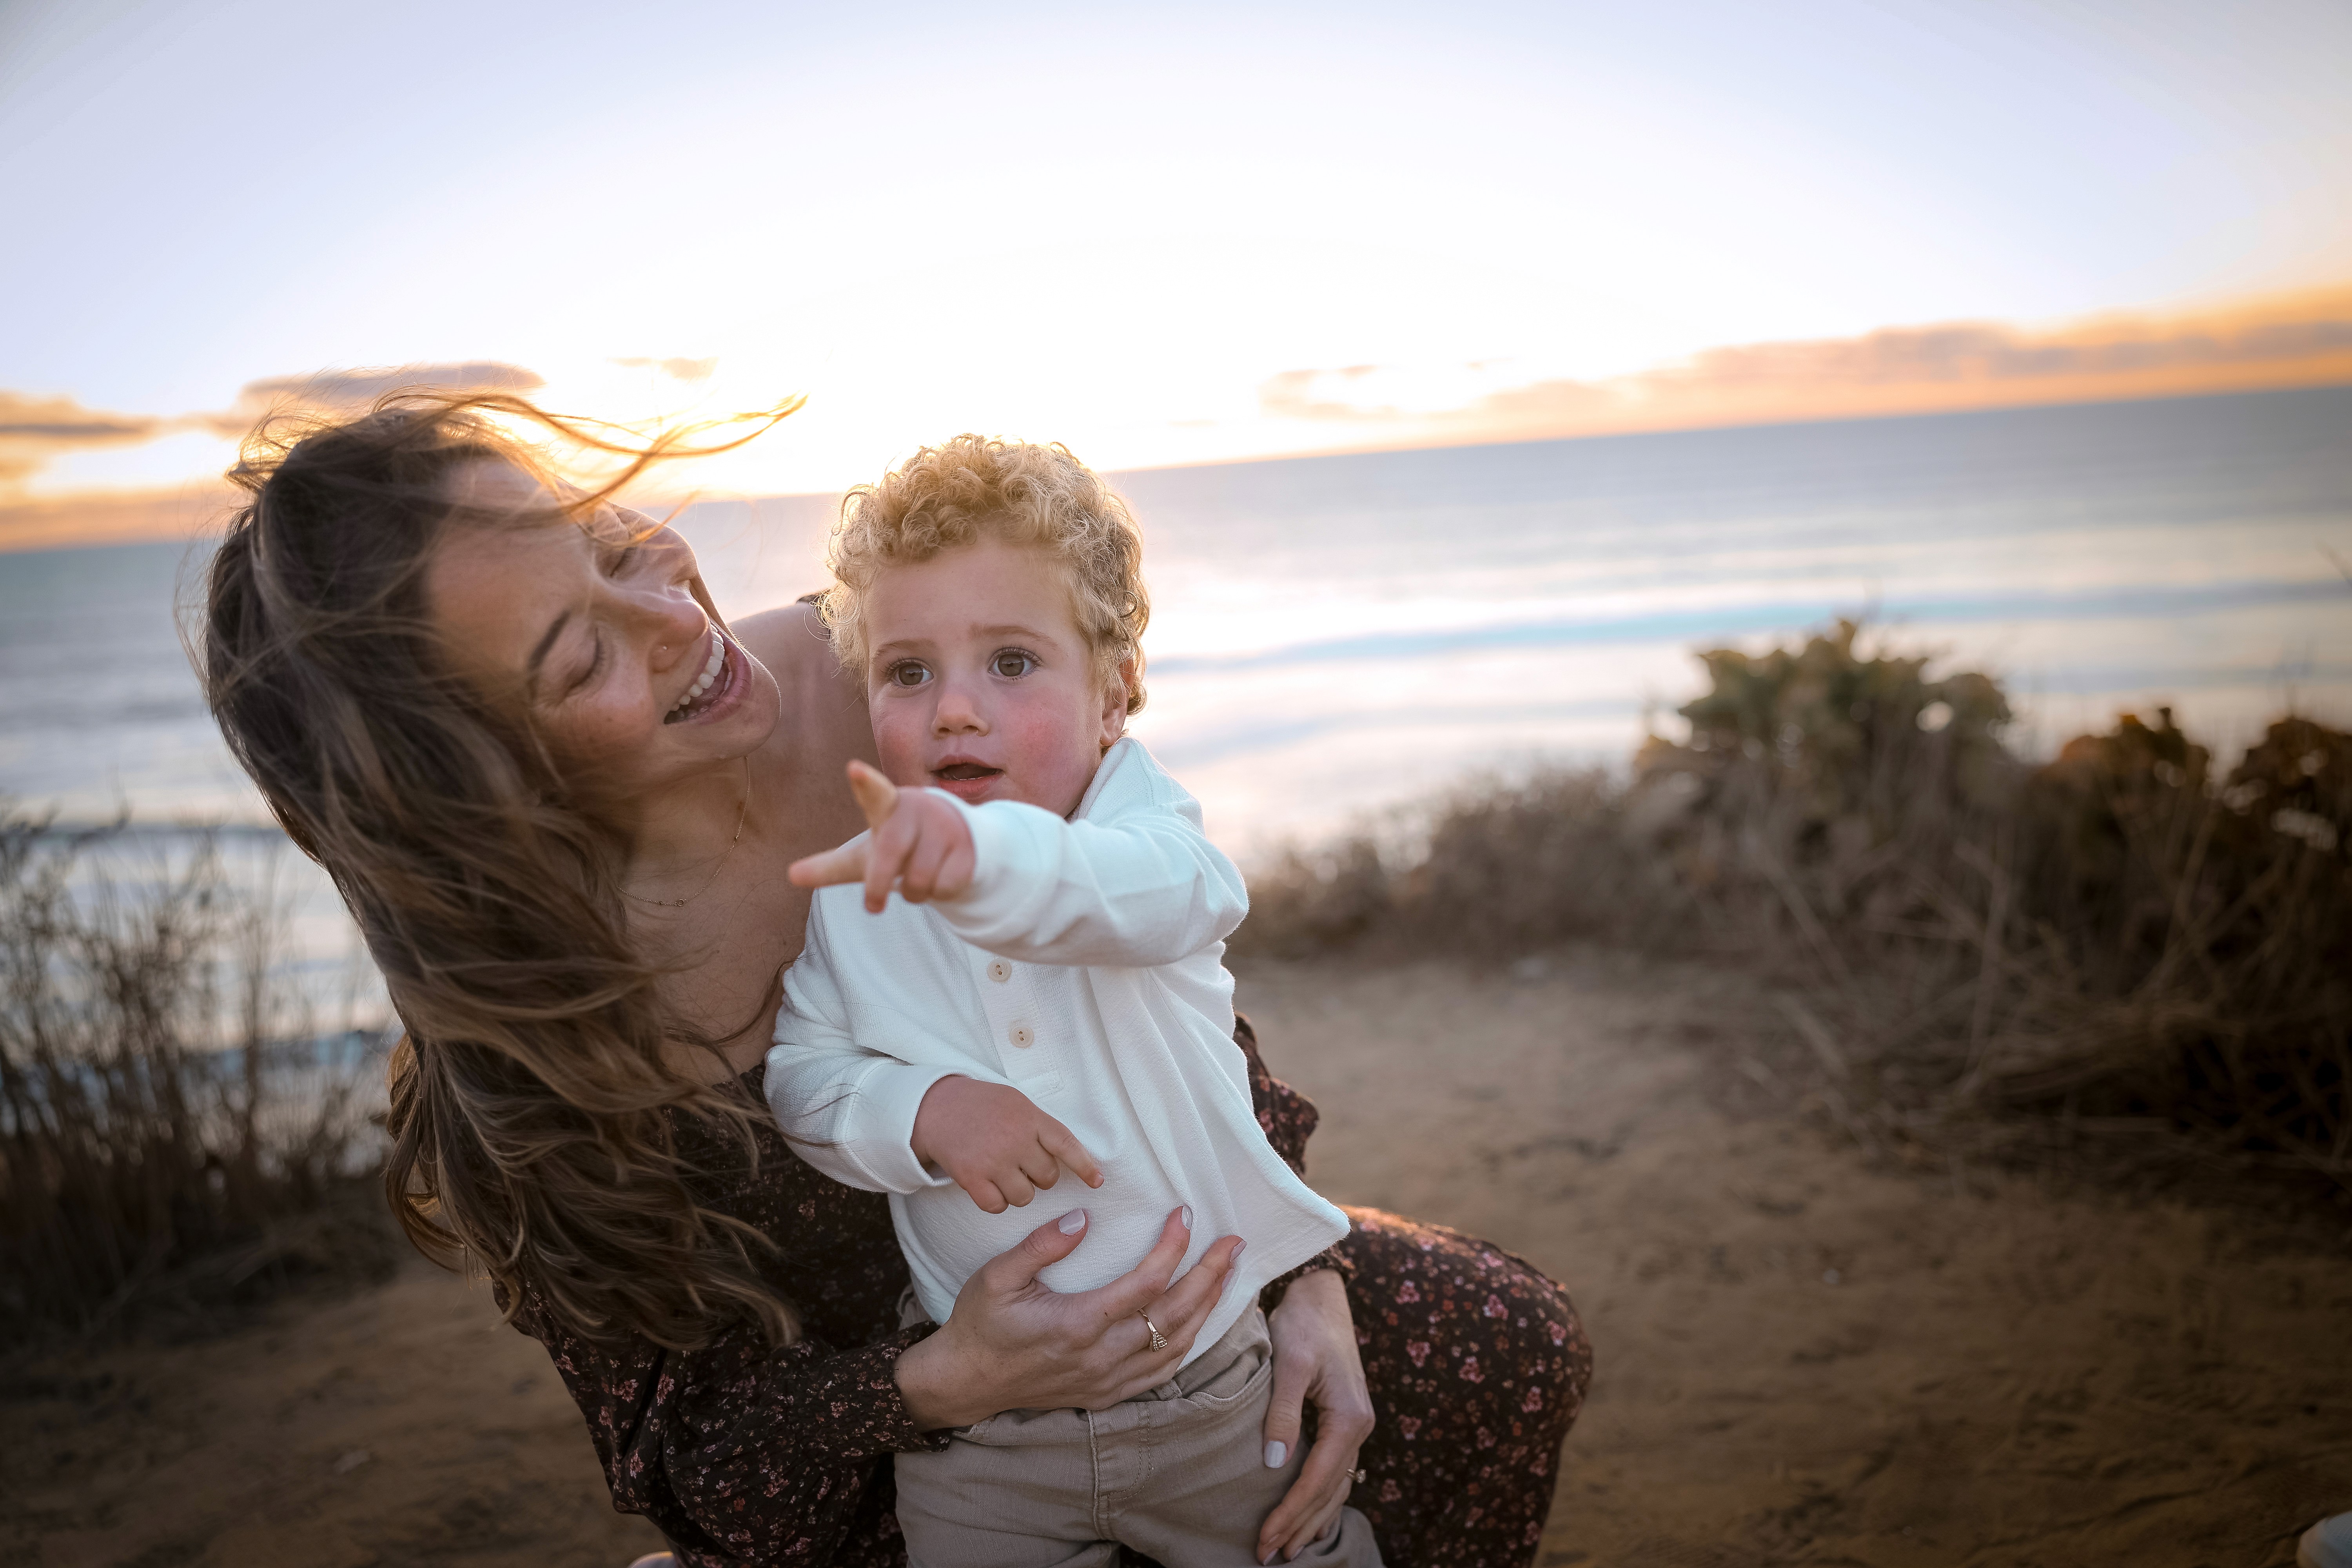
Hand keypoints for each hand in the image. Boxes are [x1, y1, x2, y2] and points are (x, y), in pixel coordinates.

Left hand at [789, 760, 974, 912]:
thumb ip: (829, 865)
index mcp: (887, 807)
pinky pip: (946, 886)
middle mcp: (917, 811)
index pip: (874, 793)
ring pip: (919, 879)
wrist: (955, 841)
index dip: (865, 783)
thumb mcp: (864, 855)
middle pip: (891, 852)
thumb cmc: (898, 844)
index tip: (853, 768)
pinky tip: (942, 877)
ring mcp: (946, 828)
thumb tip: (791, 874)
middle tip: (872, 907)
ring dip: (913, 893)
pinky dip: (939, 893)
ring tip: (917, 880)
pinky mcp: (969, 849)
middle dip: (878, 885)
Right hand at [893, 1206, 1246, 1430]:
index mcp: (1077, 1324)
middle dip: (1210, 1275)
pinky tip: (1199, 1320)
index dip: (1173, 1247)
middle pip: (1174, 1315)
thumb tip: (1081, 1219)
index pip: (1145, 1284)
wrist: (966, 1381)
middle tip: (1234, 1243)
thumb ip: (1039, 1246)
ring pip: (1176, 1345)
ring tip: (1227, 1274)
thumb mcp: (996, 1276)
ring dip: (1207, 1308)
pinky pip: (1161, 1372)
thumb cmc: (981, 1323)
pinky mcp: (1106, 1394)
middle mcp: (1100, 1357)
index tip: (1185, 1212)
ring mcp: (1106, 1380)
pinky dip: (1187, 1344)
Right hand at [912, 1077, 1104, 1211]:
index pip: (1066, 1145)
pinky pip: (998, 1206)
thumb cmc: (981, 1105)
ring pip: (1025, 1196)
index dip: (1085, 1166)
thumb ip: (1040, 1125)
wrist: (934, 1107)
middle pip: (1047, 1178)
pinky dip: (996, 1201)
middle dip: (1039, 1176)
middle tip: (1022, 1164)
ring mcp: (993, 1160)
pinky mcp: (971, 1177)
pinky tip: (989, 1185)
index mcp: (1030, 1117)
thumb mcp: (1016, 1102)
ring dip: (1018, 1191)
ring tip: (1004, 1173)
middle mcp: (1015, 1139)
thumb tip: (1069, 1154)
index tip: (1097, 1182)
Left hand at [1256, 1269, 1374, 1563]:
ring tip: (1289, 1549)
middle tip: (1270, 1555)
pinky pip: (1337, 1471)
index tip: (1265, 1538)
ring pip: (1337, 1486)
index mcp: (1350, 1418)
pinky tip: (1310, 1516)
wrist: (1324, 1294)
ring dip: (1313, 1519)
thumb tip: (1275, 1463)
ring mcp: (1355, 1426)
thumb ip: (1284, 1412)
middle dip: (1300, 1526)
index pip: (1318, 1479)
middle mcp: (1359, 1427)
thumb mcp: (1291, 1363)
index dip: (1291, 1512)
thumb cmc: (1304, 1323)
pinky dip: (1323, 1499)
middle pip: (1331, 1491)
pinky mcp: (1344, 1421)